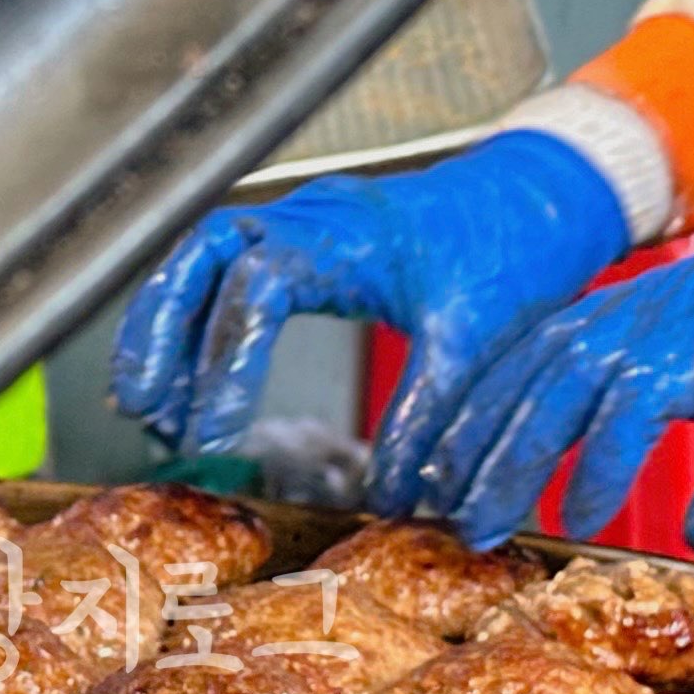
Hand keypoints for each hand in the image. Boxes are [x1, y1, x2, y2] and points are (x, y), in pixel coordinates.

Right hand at [111, 131, 630, 506]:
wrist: (546, 195)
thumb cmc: (515, 253)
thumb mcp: (477, 345)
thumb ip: (428, 419)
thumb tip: (389, 498)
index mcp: (347, 236)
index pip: (254, 287)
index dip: (222, 362)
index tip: (211, 433)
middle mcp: (310, 216)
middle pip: (200, 257)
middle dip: (163, 335)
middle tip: (147, 412)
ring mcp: (302, 220)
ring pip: (201, 258)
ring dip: (167, 327)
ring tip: (149, 404)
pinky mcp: (306, 237)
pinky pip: (227, 268)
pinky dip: (198, 318)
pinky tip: (188, 376)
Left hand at [415, 176, 693, 550]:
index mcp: (688, 305)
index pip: (561, 346)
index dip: (499, 407)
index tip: (458, 468)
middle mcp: (676, 297)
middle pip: (536, 359)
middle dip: (470, 433)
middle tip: (428, 501)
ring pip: (562, 379)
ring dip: (509, 455)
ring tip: (474, 521)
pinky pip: (633, 405)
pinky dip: (596, 461)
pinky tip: (572, 514)